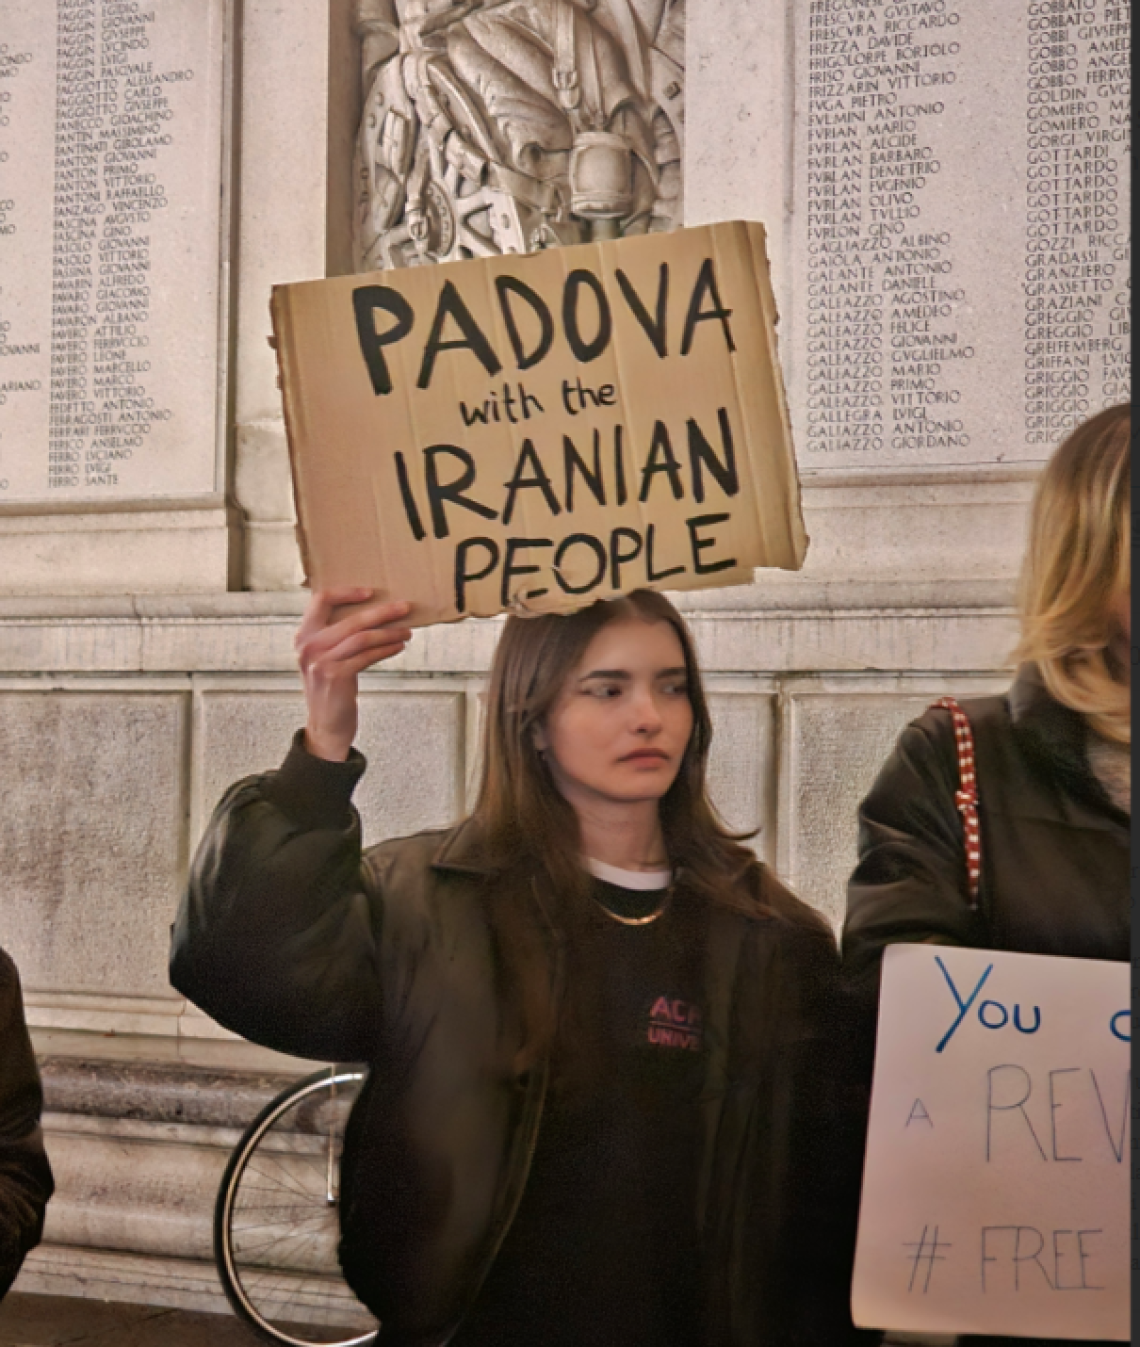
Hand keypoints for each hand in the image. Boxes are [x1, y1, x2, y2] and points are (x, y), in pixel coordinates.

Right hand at [296, 588, 412, 760]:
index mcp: (303, 635)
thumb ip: (335, 636)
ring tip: (406, 632)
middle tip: (405, 607)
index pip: (321, 600)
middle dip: (383, 612)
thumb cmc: (330, 689)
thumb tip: (372, 614)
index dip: (347, 592)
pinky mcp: (336, 676)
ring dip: (390, 633)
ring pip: (363, 637)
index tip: (370, 592)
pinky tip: (398, 647)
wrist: (325, 726)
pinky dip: (387, 649)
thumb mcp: (324, 658)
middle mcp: (308, 646)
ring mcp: (320, 661)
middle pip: (351, 619)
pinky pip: (368, 656)